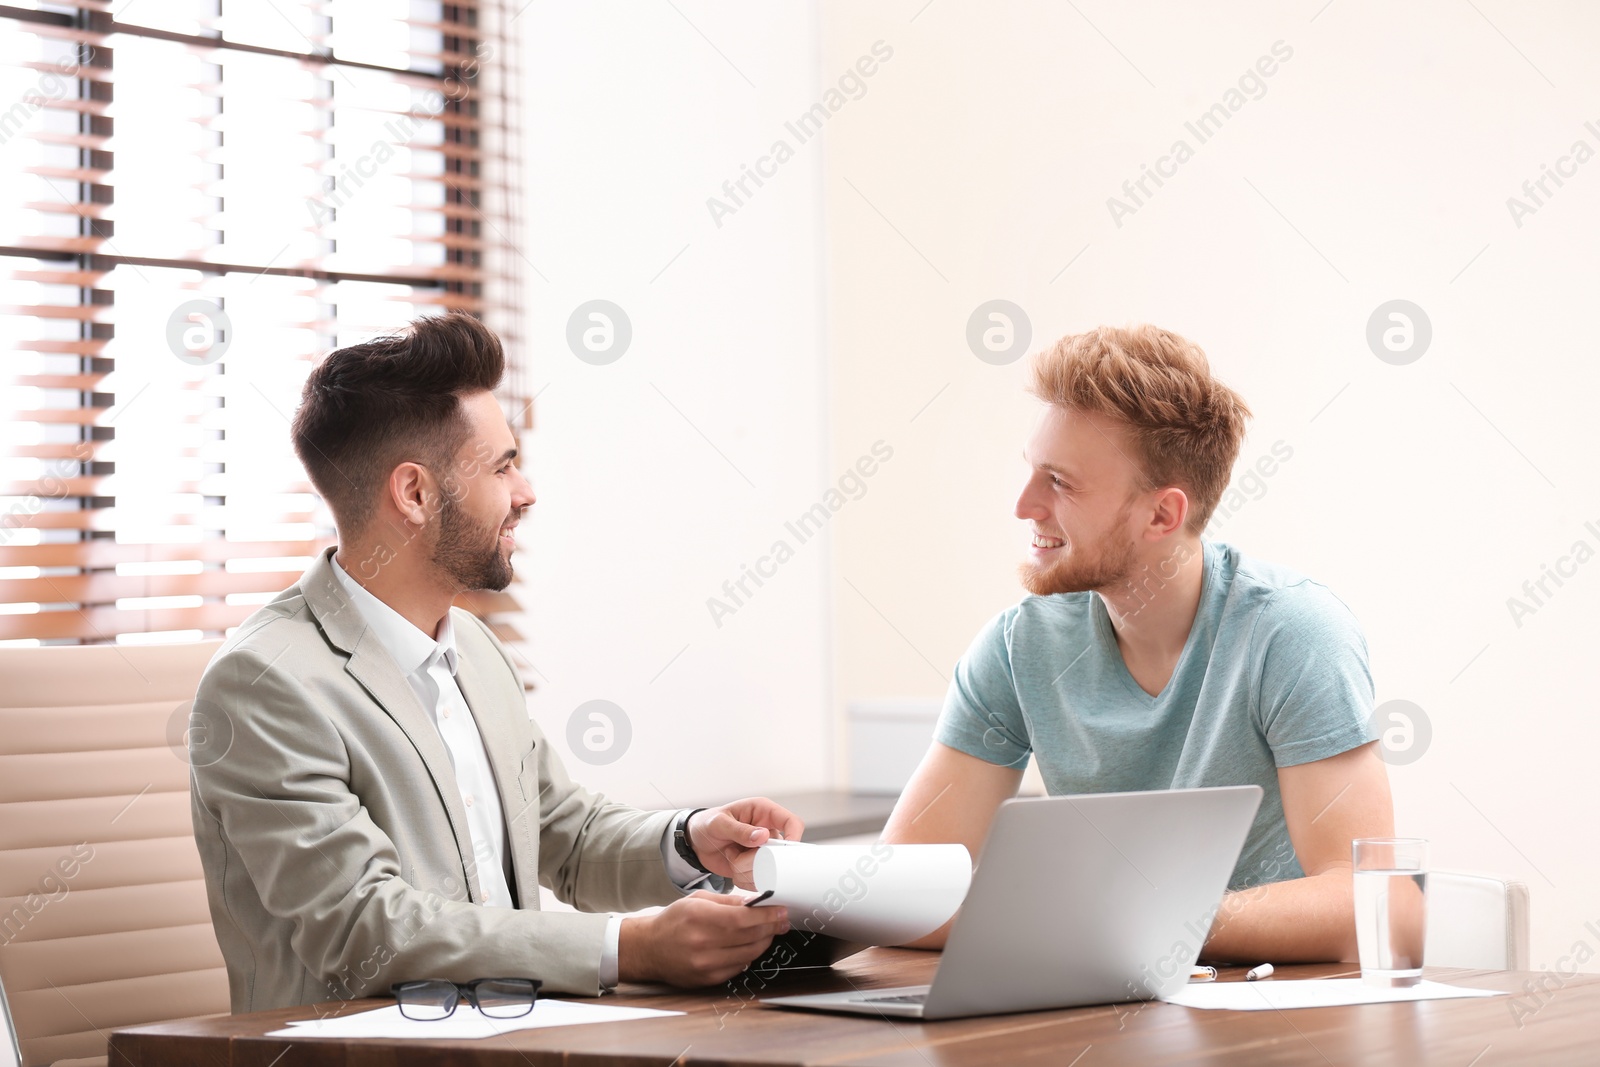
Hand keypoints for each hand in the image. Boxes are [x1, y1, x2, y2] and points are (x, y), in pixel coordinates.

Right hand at [617, 891, 789, 985]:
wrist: (649, 948)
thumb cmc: (672, 921)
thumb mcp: (698, 900)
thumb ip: (728, 901)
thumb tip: (755, 902)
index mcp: (700, 918)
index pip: (744, 918)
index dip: (767, 916)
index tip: (780, 911)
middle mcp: (703, 944)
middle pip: (750, 937)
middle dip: (771, 928)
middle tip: (781, 921)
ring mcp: (706, 965)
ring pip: (748, 955)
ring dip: (763, 942)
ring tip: (768, 932)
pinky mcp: (708, 979)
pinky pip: (739, 968)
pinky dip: (748, 956)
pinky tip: (749, 946)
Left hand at [687, 798, 804, 888]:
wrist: (696, 843)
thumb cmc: (707, 824)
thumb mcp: (719, 823)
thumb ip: (739, 829)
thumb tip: (763, 835)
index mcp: (763, 812)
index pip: (791, 822)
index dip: (793, 837)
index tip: (784, 852)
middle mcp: (767, 831)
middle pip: (782, 851)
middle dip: (761, 859)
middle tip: (741, 856)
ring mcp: (763, 850)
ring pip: (770, 868)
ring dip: (748, 868)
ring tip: (732, 856)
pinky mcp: (757, 866)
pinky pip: (759, 879)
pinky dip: (745, 877)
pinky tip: (732, 866)